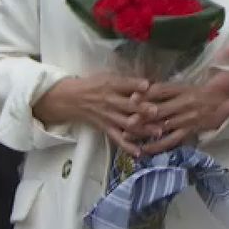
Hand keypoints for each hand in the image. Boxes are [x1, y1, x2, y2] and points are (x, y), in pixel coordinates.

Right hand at [32, 74, 152, 154]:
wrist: (71, 99)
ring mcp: (108, 116)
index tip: (147, 85)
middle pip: (127, 106)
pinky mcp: (106, 128)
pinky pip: (117, 138)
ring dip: (142, 128)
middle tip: (156, 111)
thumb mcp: (107, 76)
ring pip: (126, 123)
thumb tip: (150, 81)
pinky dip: (128, 146)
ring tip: (157, 132)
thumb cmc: (94, 85)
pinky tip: (139, 153)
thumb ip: (126, 79)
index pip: (123, 84)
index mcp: (111, 85)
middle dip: (142, 109)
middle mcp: (110, 101)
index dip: (135, 85)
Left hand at [136, 71, 228, 155]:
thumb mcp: (189, 84)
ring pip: (163, 126)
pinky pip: (172, 140)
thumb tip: (146, 88)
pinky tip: (144, 150)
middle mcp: (184, 103)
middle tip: (125, 121)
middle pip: (159, 109)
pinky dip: (157, 146)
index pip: (161, 90)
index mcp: (183, 88)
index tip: (132, 97)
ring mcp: (188, 118)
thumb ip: (170, 88)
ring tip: (127, 137)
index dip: (146, 93)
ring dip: (144, 132)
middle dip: (141, 116)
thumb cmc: (207, 91)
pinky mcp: (190, 131)